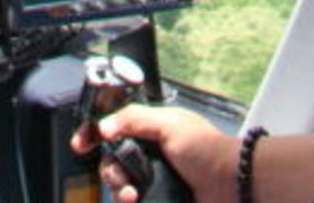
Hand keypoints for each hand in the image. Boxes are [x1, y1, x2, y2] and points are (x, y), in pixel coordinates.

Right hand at [72, 104, 237, 202]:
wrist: (232, 184)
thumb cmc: (208, 149)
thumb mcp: (169, 124)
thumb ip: (134, 119)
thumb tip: (103, 127)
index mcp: (152, 130)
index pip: (115, 129)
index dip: (95, 136)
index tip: (81, 144)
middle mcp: (151, 154)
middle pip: (113, 161)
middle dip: (110, 171)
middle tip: (120, 179)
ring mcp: (155, 179)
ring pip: (120, 185)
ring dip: (119, 190)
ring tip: (131, 196)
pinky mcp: (160, 199)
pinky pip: (136, 201)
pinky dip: (129, 202)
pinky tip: (135, 201)